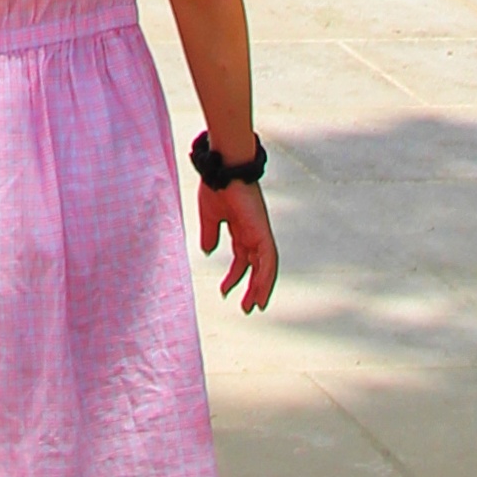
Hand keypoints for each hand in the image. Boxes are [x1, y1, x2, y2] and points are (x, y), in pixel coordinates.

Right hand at [198, 170, 277, 314]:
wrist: (223, 169)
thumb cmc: (216, 187)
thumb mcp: (210, 217)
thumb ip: (210, 234)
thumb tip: (207, 252)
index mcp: (241, 229)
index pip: (242, 259)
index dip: (235, 276)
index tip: (225, 292)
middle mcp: (253, 233)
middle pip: (256, 266)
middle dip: (252, 287)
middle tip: (246, 307)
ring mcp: (260, 232)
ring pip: (266, 266)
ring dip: (261, 287)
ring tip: (254, 306)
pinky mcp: (262, 231)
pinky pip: (269, 258)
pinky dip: (266, 275)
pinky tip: (261, 290)